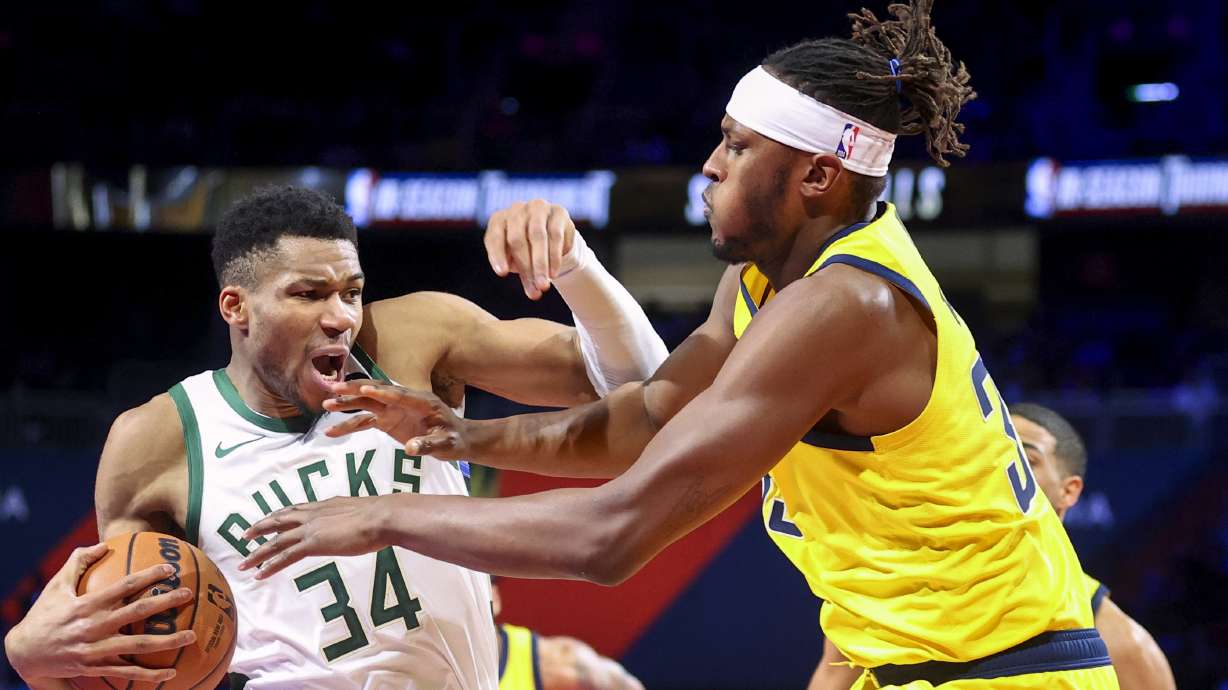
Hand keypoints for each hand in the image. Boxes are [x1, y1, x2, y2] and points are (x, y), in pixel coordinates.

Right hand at [4, 543, 196, 683]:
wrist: (24, 654)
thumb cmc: (44, 615)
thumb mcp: (56, 586)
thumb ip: (78, 562)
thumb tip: (103, 544)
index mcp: (87, 605)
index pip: (124, 586)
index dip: (148, 576)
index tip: (170, 569)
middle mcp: (94, 626)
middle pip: (137, 613)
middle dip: (165, 602)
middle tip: (189, 594)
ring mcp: (96, 649)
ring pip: (138, 646)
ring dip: (167, 641)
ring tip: (192, 636)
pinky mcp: (95, 667)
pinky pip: (126, 672)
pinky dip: (150, 674)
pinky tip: (171, 672)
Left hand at [238, 496, 391, 578]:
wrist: (382, 517)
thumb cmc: (380, 516)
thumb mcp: (362, 513)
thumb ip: (352, 517)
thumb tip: (358, 521)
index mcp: (324, 506)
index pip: (295, 510)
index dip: (280, 515)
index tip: (269, 519)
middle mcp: (313, 514)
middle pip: (279, 521)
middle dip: (260, 528)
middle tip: (245, 535)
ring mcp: (311, 529)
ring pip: (276, 541)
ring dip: (258, 552)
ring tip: (244, 562)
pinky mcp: (313, 543)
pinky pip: (285, 556)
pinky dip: (270, 565)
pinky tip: (260, 574)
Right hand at [323, 380, 469, 458]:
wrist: (455, 439)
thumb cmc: (453, 439)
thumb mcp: (447, 444)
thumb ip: (429, 445)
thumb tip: (411, 448)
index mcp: (422, 402)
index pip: (399, 395)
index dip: (382, 392)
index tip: (364, 389)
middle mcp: (404, 401)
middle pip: (377, 392)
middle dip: (355, 390)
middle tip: (334, 388)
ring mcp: (393, 410)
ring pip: (366, 403)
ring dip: (347, 403)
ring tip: (326, 405)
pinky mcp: (387, 420)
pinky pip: (365, 421)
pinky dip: (349, 425)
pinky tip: (331, 432)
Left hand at [484, 199, 577, 299]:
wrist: (553, 234)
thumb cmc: (527, 249)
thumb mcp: (518, 261)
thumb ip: (523, 274)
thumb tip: (534, 294)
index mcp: (499, 220)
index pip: (494, 237)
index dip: (497, 255)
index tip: (503, 273)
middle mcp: (517, 210)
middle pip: (517, 238)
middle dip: (525, 266)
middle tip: (534, 288)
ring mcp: (538, 208)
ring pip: (537, 236)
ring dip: (541, 263)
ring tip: (544, 285)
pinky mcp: (558, 211)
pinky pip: (555, 235)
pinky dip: (554, 256)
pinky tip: (554, 273)